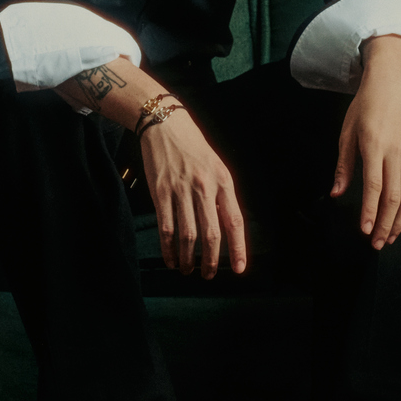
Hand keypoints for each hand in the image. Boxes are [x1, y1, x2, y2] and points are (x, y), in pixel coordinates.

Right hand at [137, 108, 248, 278]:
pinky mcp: (161, 192)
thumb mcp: (216, 166)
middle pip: (211, 233)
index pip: (234, 221)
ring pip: (188, 234)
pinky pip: (166, 227)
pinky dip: (168, 247)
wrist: (165, 125)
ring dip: (188, 258)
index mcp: (223, 181)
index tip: (239, 268)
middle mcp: (204, 187)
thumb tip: (225, 225)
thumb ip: (221, 194)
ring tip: (188, 269)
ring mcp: (181, 190)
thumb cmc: (193, 147)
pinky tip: (170, 258)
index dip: (238, 248)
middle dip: (211, 260)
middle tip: (208, 274)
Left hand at [331, 35, 400, 249]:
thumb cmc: (364, 108)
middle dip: (386, 223)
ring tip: (391, 238)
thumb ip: (344, 166)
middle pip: (394, 196)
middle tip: (378, 243)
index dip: (370, 211)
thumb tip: (336, 193)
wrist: (392, 86)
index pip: (374, 186)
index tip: (366, 231)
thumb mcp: (347, 133)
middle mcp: (396, 152)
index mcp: (374, 146)